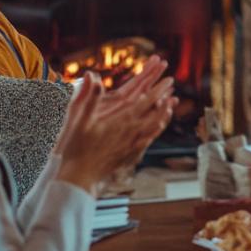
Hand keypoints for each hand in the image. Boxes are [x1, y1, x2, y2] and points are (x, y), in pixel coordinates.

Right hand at [55, 69, 177, 195]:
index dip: (159, 89)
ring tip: (170, 107)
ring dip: (164, 115)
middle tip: (174, 91)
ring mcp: (134, 144)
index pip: (147, 101)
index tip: (169, 80)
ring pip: (156, 127)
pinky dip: (157, 130)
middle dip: (166, 100)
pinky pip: (150, 139)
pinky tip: (157, 128)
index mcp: (123, 120)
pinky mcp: (132, 153)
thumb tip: (92, 74)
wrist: (81, 175)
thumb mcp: (80, 119)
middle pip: (156, 113)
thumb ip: (90, 96)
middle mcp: (133, 131)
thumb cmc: (77, 146)